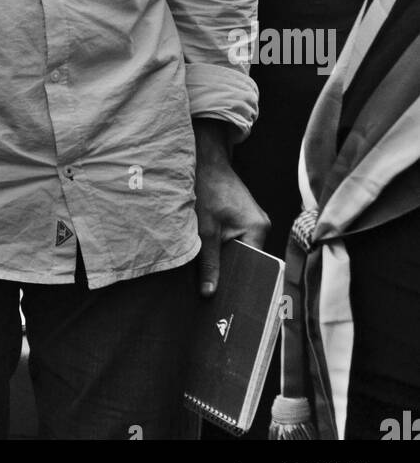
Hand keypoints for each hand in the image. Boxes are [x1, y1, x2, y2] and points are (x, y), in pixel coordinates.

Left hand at [194, 120, 268, 296]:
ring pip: (240, 251)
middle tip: (216, 297)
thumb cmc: (205, 188)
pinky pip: (236, 241)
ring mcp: (252, 221)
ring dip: (226, 261)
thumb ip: (209, 263)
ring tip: (212, 280)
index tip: (230, 303)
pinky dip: (224, 249)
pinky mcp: (242, 217)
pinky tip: (211, 258)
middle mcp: (261, 225)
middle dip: (232, 275)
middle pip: (248, 261)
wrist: (203, 160)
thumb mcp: (204, 230)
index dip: (241, 284)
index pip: (255, 267)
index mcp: (258, 228)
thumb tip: (209, 293)